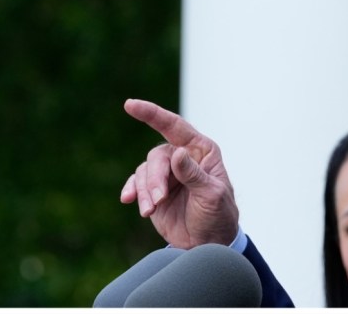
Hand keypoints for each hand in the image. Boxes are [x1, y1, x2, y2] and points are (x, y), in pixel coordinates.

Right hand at [119, 99, 238, 248]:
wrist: (208, 243)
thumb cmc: (218, 215)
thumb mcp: (212, 195)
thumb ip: (194, 175)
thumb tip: (177, 153)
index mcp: (202, 151)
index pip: (175, 127)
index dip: (153, 114)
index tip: (130, 105)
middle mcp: (183, 157)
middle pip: (157, 156)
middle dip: (154, 179)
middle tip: (157, 202)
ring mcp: (167, 173)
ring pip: (145, 170)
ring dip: (145, 191)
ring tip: (150, 210)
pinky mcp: (154, 190)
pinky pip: (136, 183)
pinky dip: (133, 191)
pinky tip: (129, 201)